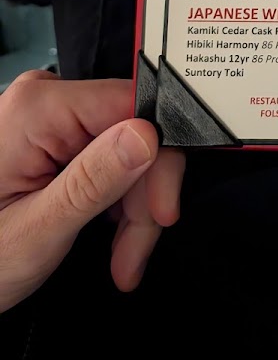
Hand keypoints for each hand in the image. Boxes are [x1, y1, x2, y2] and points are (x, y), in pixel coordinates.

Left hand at [0, 71, 184, 313]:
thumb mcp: (36, 230)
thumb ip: (93, 180)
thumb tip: (147, 135)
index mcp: (39, 107)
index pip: (134, 107)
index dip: (158, 161)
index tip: (160, 213)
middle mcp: (46, 100)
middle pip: (136, 133)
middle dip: (143, 198)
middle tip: (133, 255)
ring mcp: (51, 118)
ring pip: (130, 150)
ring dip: (134, 208)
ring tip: (121, 259)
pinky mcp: (56, 137)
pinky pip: (111, 158)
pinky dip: (118, 202)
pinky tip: (111, 240)